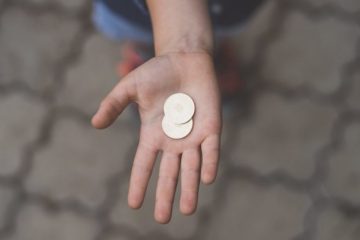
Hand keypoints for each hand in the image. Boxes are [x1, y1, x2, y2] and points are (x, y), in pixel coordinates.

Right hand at [91, 52, 221, 222]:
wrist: (185, 59)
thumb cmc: (157, 72)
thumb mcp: (131, 87)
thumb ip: (114, 104)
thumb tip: (95, 124)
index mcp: (153, 134)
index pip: (144, 164)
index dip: (138, 183)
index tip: (133, 204)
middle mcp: (173, 141)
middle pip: (168, 173)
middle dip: (165, 195)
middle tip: (162, 219)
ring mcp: (193, 135)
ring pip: (191, 168)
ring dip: (190, 188)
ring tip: (187, 210)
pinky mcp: (211, 127)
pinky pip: (211, 150)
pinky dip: (209, 163)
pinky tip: (207, 179)